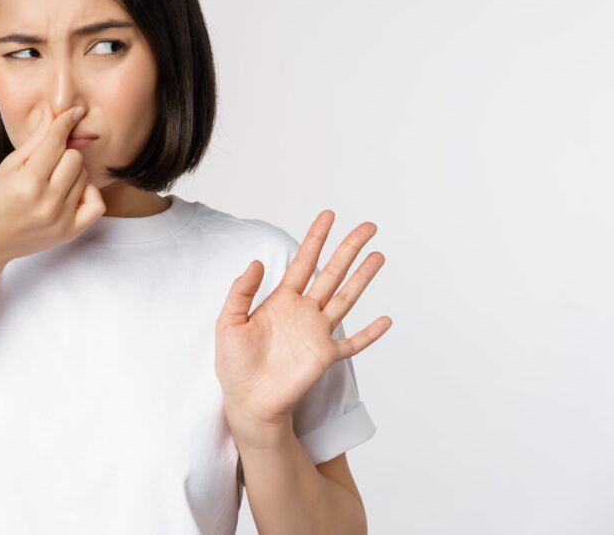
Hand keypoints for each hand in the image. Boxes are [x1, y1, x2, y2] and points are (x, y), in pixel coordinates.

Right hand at [0, 104, 105, 264]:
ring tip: (50, 183)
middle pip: (74, 158)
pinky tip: (71, 194)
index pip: (56, 142)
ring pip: (85, 177)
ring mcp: (61, 219)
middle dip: (62, 155)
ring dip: (71, 175)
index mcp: (28, 182)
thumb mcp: (8, 166)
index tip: (74, 112)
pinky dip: (88, 194)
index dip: (64, 123)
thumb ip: (35, 139)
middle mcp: (47, 202)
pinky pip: (97, 204)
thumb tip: (52, 111)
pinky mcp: (69, 232)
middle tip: (45, 165)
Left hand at [215, 210, 390, 444]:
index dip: (316, 238)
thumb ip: (241, 292)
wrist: (246, 399)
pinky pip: (352, 343)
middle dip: (349, 249)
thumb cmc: (233, 363)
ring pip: (345, 298)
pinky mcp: (324, 357)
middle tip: (368, 226)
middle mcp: (303, 311)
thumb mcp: (228, 322)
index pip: (303, 261)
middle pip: (332, 273)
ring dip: (363, 278)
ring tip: (379, 256)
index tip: (329, 215)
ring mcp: (316, 333)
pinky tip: (386, 320)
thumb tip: (256, 263)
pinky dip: (370, 333)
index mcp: (281, 300)